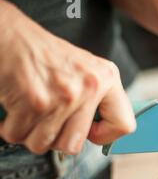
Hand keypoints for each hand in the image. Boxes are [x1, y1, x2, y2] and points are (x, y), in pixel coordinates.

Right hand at [0, 0, 135, 154]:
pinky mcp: (35, 101)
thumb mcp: (85, 70)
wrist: (10, 33)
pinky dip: (10, 126)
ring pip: (43, 144)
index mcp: (106, 78)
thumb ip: (97, 100)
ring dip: (30, 133)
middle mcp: (89, 88)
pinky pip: (18, 135)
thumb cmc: (46, 54)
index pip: (124, 125)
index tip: (90, 131)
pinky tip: (15, 108)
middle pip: (74, 145)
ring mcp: (63, 96)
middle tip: (48, 121)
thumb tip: (101, 135)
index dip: (104, 135)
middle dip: (55, 139)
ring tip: (30, 112)